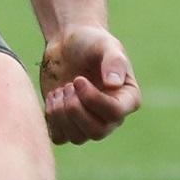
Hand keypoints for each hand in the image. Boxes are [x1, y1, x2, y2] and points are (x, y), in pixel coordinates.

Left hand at [40, 25, 140, 145]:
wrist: (68, 42)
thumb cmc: (91, 42)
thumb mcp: (105, 44)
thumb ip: (113, 61)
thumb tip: (114, 84)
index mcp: (127, 99)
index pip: (115, 113)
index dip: (93, 99)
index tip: (78, 79)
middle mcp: (111, 117)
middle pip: (97, 131)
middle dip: (76, 109)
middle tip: (68, 85)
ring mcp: (89, 122)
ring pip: (78, 137)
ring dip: (63, 113)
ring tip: (60, 89)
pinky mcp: (68, 124)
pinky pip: (60, 137)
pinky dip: (52, 119)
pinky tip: (53, 96)